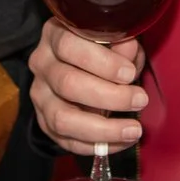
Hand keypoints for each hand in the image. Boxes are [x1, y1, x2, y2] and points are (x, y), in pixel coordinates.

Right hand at [26, 22, 146, 156]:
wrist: (79, 69)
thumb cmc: (101, 51)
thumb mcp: (114, 41)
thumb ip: (121, 45)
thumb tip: (128, 49)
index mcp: (55, 35)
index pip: (69, 46)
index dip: (101, 62)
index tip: (129, 74)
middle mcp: (42, 63)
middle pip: (67, 83)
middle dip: (109, 96)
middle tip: (139, 100)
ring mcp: (40, 95)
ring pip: (62, 118)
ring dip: (102, 128)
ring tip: (133, 130)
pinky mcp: (44, 122)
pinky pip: (66, 141)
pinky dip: (97, 145)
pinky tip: (122, 141)